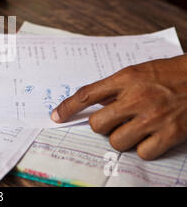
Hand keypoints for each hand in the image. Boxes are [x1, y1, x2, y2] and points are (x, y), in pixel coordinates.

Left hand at [51, 55, 186, 159]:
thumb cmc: (170, 73)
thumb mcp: (138, 72)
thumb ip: (115, 87)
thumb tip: (93, 104)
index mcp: (126, 78)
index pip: (87, 95)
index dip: (67, 107)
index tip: (56, 116)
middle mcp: (137, 98)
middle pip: (97, 124)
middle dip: (102, 126)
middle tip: (114, 121)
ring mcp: (153, 117)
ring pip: (117, 141)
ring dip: (122, 138)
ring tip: (136, 127)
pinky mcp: (170, 134)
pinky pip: (142, 153)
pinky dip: (144, 149)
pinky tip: (152, 137)